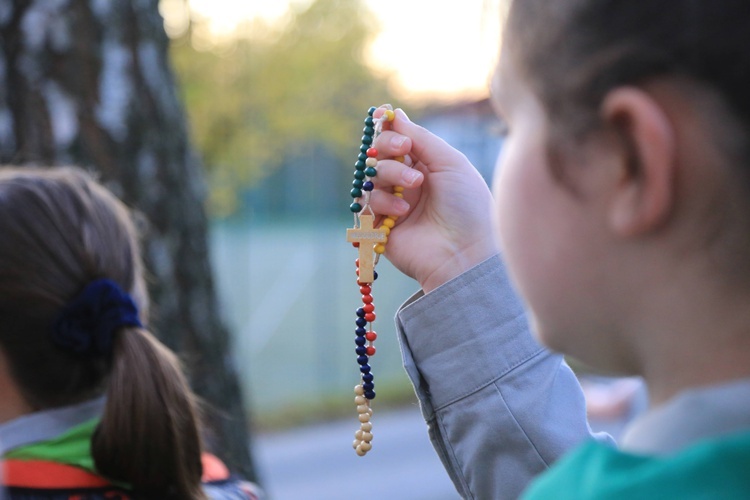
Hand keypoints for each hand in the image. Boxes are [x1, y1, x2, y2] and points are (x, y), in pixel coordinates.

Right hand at [369, 108, 498, 292]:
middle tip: (404, 150)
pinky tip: (403, 211)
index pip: (397, 140)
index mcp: (425, 167)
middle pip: (379, 154)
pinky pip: (367, 203)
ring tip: (414, 187)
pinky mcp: (380, 228)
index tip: (384, 116)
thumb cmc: (468, 206)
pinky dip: (383, 201)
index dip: (389, 129)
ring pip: (371, 176)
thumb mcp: (450, 162)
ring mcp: (393, 205)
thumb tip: (395, 114)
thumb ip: (421, 137)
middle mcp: (406, 184)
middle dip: (388, 147)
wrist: (466, 252)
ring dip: (389, 175)